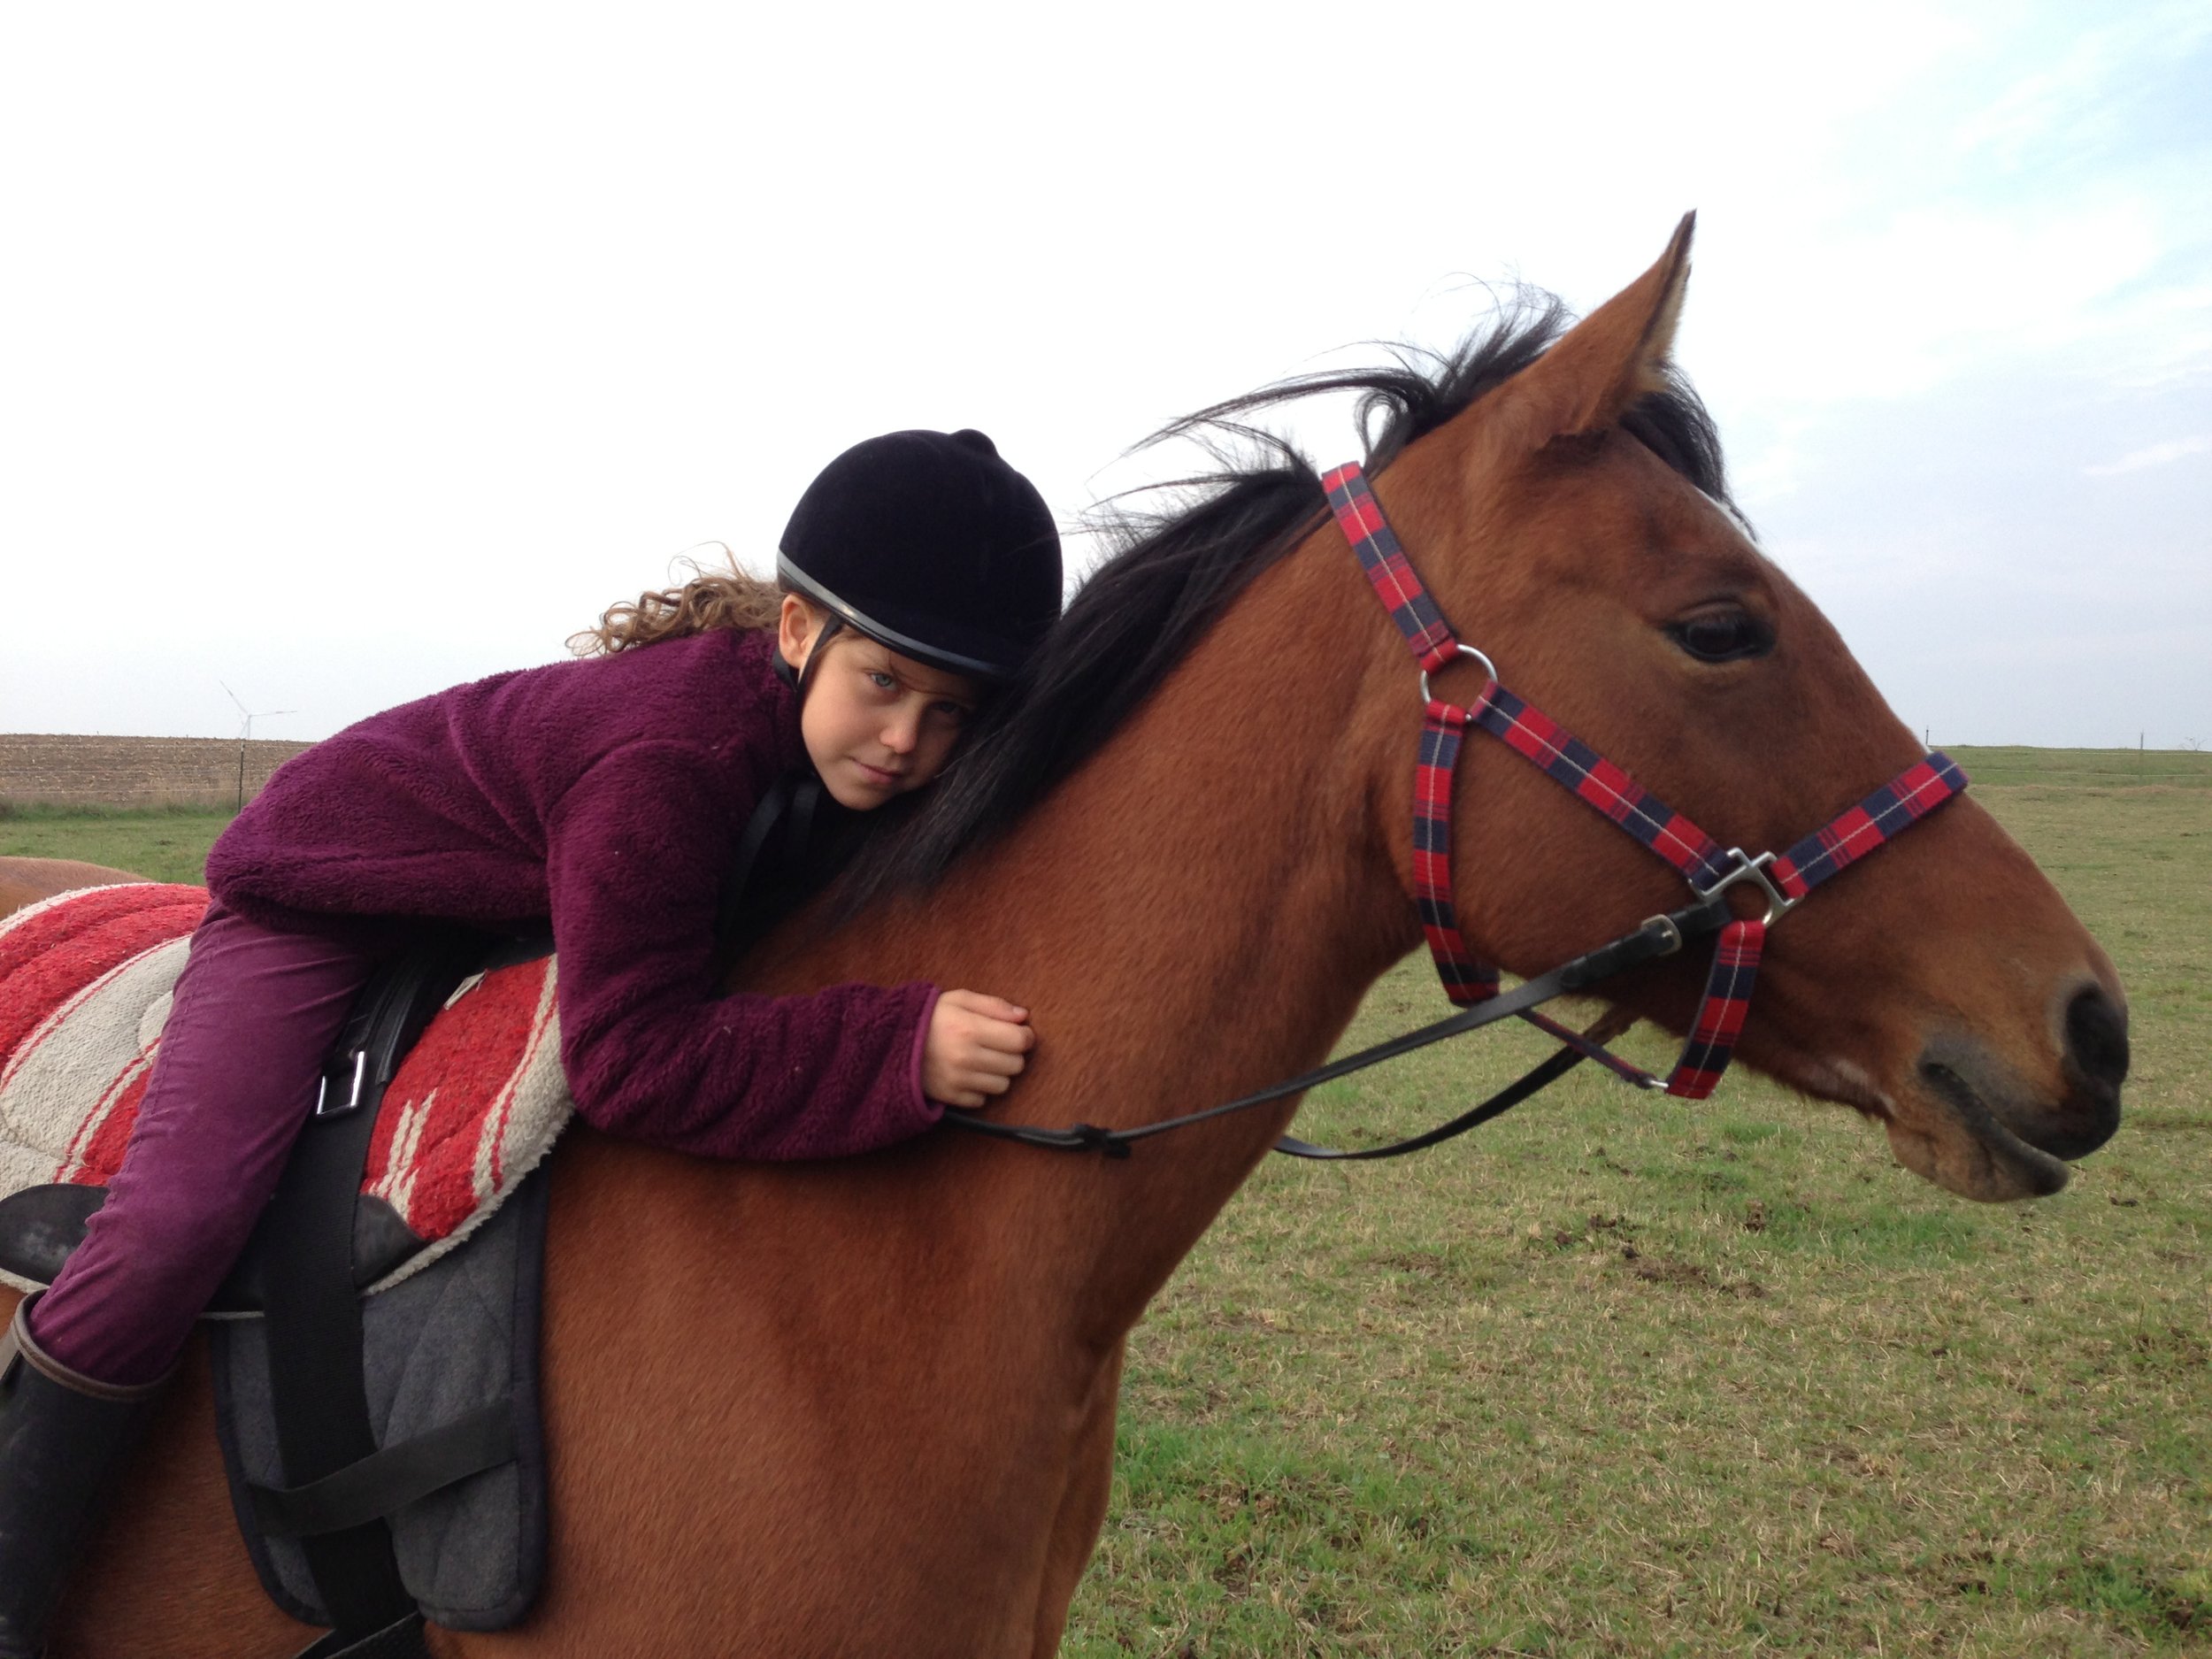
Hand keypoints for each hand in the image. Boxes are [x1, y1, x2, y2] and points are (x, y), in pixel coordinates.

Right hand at [923, 990, 1034, 1108]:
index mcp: (970, 1029)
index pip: (1019, 1041)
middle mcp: (966, 1057)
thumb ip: (993, 1006)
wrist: (891, 1041)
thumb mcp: (959, 999)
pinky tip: (969, 1073)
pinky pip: (982, 1100)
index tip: (1019, 1032)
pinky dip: (980, 1088)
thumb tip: (1023, 1016)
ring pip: (1003, 1085)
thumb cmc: (930, 1017)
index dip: (1025, 1036)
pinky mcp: (950, 1097)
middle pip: (1015, 1065)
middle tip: (998, 1045)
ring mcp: (958, 1080)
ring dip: (998, 1073)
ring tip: (983, 1059)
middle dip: (1012, 1054)